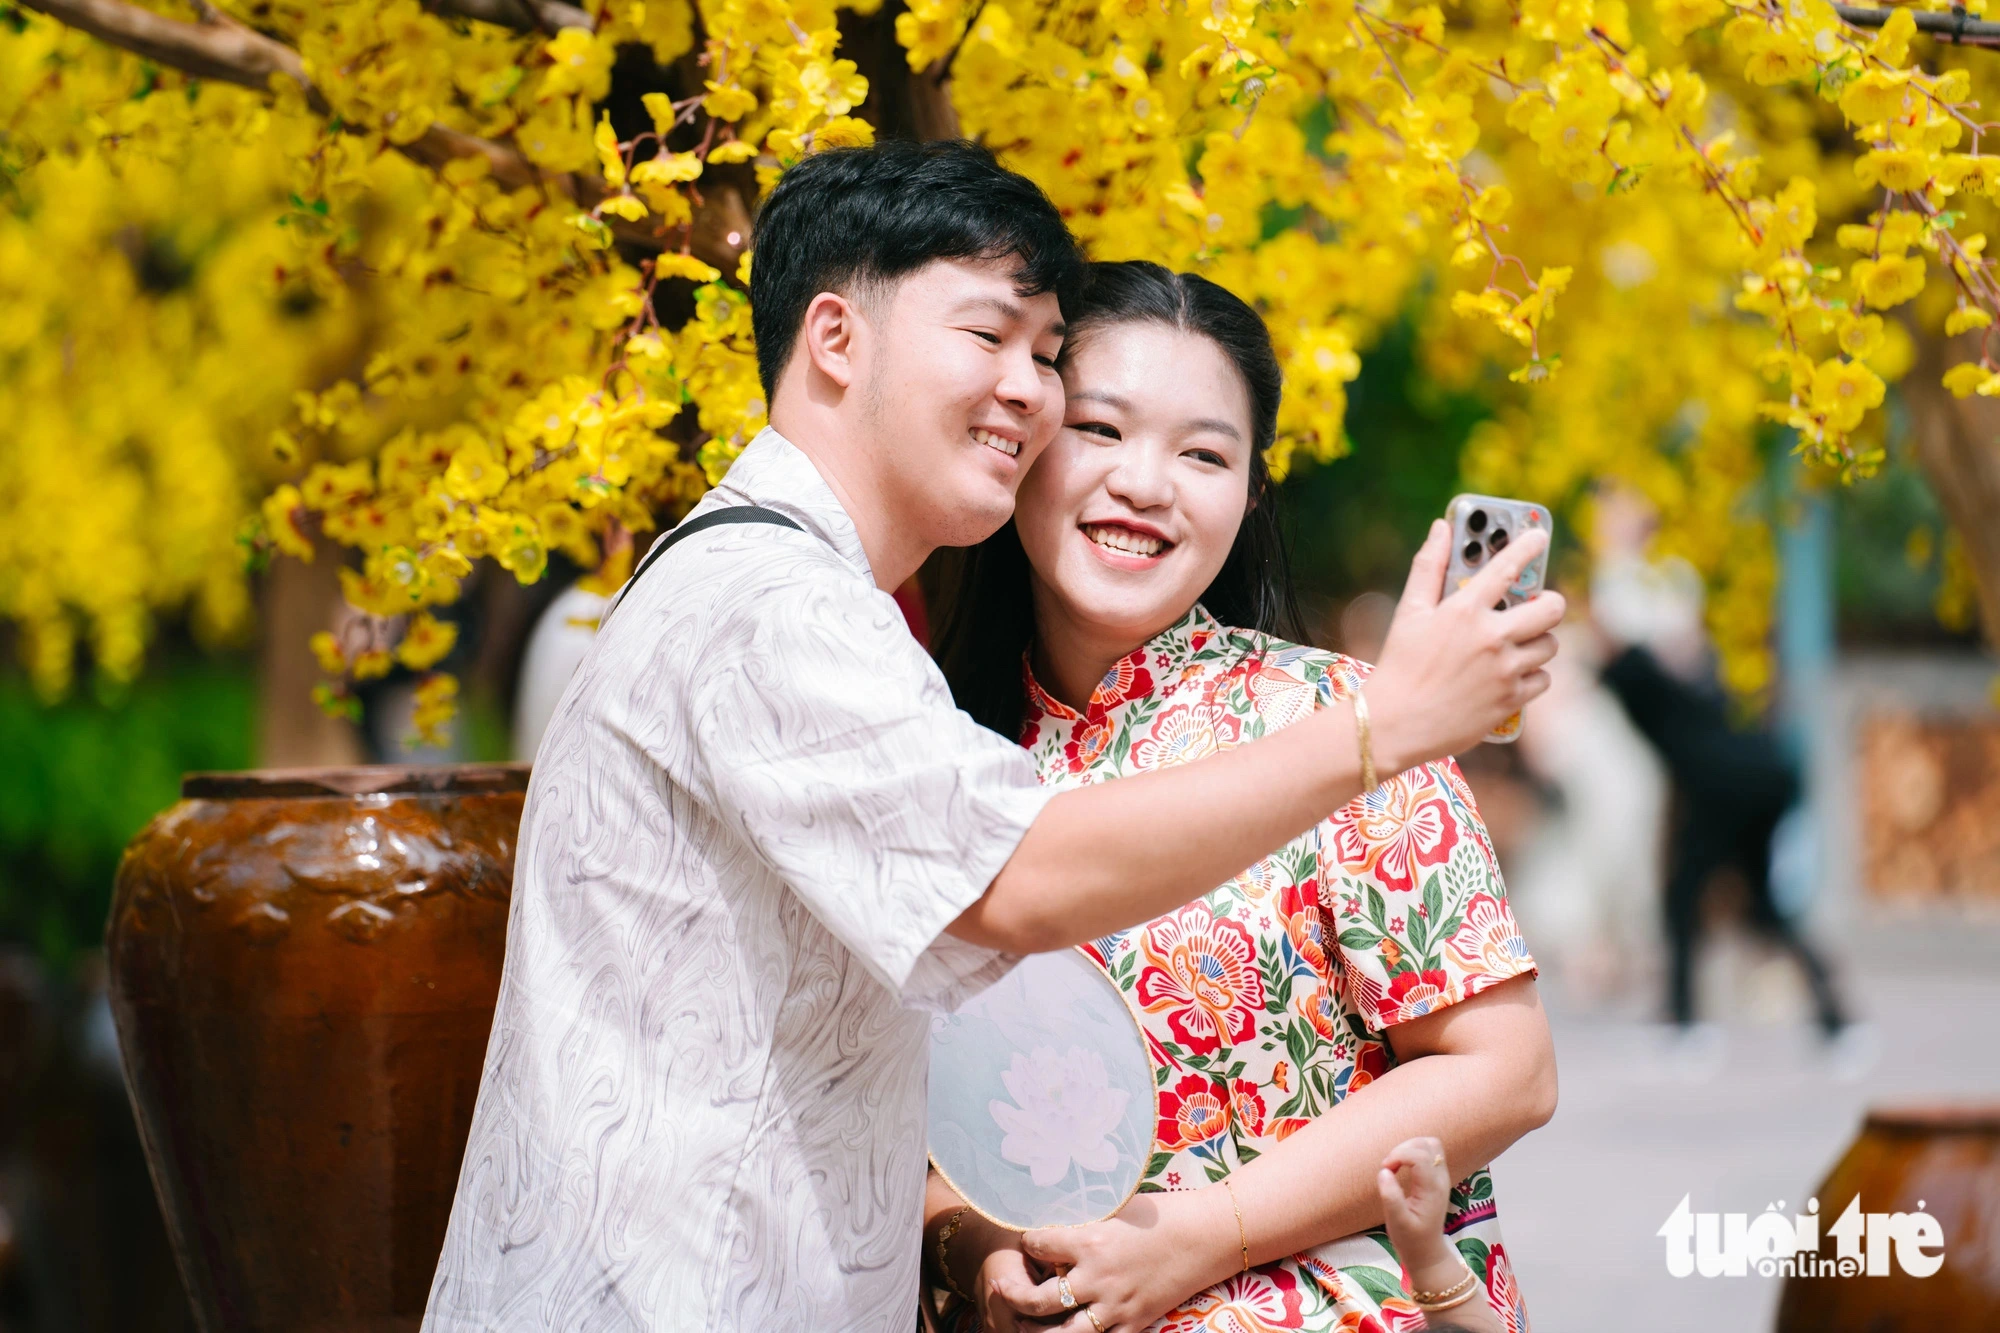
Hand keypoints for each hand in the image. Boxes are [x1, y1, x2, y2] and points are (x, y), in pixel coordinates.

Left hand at [986, 1190, 1235, 1332]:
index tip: (1024, 1241)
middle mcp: (1097, 1277)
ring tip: (1021, 1324)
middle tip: (999, 1288)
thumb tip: (1057, 1210)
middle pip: (1038, 1300)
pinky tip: (1068, 1332)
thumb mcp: (1117, 1206)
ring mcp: (1116, 1305)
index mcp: (1090, 1241)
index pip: (1037, 1246)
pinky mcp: (1135, 1323)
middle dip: (1013, 1295)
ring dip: (1036, 1332)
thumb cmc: (1163, 1213)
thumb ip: (1086, 1216)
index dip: (1026, 1242)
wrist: (1206, 1237)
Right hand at [1367, 520, 1564, 769]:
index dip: (1529, 546)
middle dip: (1550, 603)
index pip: (1507, 567)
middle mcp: (1491, 638)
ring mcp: (1505, 671)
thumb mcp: (1409, 612)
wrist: (1395, 724)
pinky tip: (1511, 675)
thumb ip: (1428, 566)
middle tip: (1539, 605)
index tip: (1540, 535)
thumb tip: (1440, 528)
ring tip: (1518, 644)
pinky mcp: (1511, 700)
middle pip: (1551, 609)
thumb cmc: (1399, 665)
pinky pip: (1542, 679)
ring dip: (1539, 641)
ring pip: (1550, 645)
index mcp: (1465, 610)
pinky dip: (1532, 675)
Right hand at [1376, 1136, 1461, 1286]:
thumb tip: (1384, 1171)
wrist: (1427, 1252)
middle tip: (1389, 1166)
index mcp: (1431, 1189)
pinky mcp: (1437, 1178)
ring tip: (1395, 1165)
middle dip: (1404, 1148)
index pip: (1420, 1156)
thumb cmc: (1410, 1239)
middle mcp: (1440, 1179)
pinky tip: (1402, 1167)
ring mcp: (1441, 1177)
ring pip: (1430, 1144)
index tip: (1385, 1168)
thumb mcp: (1397, 1222)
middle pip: (1427, 1144)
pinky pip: (1429, 1153)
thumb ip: (1391, 1197)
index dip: (1399, 1155)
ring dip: (1409, 1147)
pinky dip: (1413, 1152)